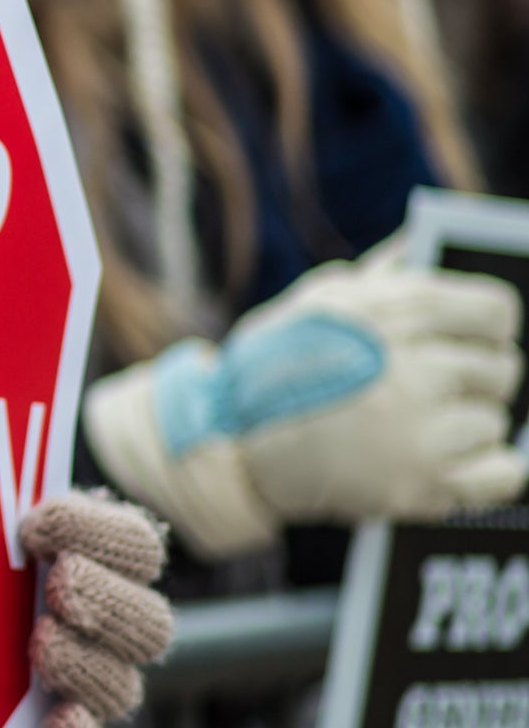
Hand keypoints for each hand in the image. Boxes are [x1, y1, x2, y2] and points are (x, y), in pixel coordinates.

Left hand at [21, 490, 171, 727]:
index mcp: (96, 561)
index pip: (138, 546)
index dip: (100, 535)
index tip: (35, 524)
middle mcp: (106, 625)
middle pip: (150, 625)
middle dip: (108, 602)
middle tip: (59, 586)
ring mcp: (85, 682)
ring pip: (123, 687)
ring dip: (87, 663)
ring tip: (41, 642)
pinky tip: (55, 724)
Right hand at [83, 262, 524, 557]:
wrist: (227, 440)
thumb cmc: (277, 362)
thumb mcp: (323, 297)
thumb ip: (389, 271)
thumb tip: (431, 242)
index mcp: (397, 312)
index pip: (498, 312)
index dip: (488, 324)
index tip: (474, 338)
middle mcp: (416, 369)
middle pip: (502, 368)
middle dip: (473, 376)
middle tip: (432, 386)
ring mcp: (421, 432)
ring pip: (493, 421)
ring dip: (464, 425)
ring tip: (415, 425)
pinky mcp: (421, 485)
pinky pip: (502, 474)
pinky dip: (481, 470)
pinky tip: (443, 459)